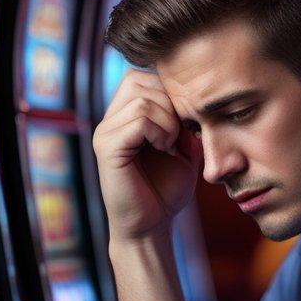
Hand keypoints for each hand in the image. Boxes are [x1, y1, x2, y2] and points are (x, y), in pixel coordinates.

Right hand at [92, 68, 200, 242]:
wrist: (153, 225)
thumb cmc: (167, 188)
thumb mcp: (185, 146)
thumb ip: (184, 117)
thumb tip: (195, 90)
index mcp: (125, 115)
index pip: (145, 75)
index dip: (172, 92)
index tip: (186, 122)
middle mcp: (110, 118)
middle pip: (141, 79)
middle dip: (171, 102)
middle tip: (180, 132)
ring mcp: (105, 131)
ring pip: (143, 98)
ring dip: (169, 119)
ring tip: (171, 143)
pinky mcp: (107, 147)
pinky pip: (138, 119)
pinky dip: (159, 130)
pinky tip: (164, 148)